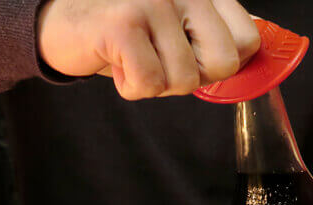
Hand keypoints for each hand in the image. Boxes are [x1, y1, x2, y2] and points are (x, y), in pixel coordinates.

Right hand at [37, 0, 259, 99]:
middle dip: (189, 78)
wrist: (65, 25)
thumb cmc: (126, 34)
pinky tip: (116, 63)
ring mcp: (154, 1)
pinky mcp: (124, 22)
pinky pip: (150, 84)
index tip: (189, 59)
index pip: (247, 41)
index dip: (218, 65)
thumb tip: (247, 57)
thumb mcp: (177, 30)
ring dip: (154, 84)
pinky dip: (131, 87)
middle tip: (158, 61)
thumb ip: (212, 37)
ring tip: (133, 59)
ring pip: (184, 79)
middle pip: (222, 63)